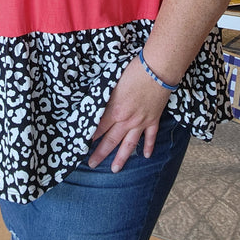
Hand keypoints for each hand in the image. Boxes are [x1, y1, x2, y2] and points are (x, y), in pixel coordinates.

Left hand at [88, 56, 170, 172]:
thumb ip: (106, 98)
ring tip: (114, 170)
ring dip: (121, 158)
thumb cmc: (134, 71)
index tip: (81, 145)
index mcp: (115, 110)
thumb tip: (98, 106)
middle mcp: (127, 120)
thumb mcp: (113, 83)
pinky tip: (146, 156)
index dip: (90, 137)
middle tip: (91, 164)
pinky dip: (148, 147)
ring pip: (129, 144)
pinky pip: (150, 137)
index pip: (99, 128)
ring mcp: (141, 122)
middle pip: (111, 140)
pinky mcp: (153, 119)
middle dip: (100, 153)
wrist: (158, 70)